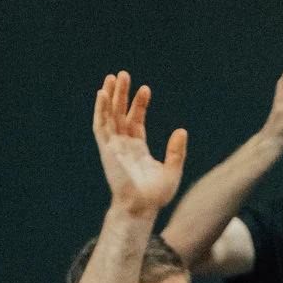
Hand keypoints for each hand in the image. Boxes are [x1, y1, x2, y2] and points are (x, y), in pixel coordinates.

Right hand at [92, 72, 187, 217]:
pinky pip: (101, 126)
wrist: (141, 208)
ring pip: (109, 116)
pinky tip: (102, 94)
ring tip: (112, 77)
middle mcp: (124, 145)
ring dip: (109, 97)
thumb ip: (176, 151)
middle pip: (120, 114)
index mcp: (138, 149)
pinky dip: (100, 110)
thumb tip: (181, 130)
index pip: (136, 120)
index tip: (145, 89)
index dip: (139, 104)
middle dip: (121, 94)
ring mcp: (114, 146)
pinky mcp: (106, 150)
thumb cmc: (156, 196)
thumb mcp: (173, 171)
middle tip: (123, 74)